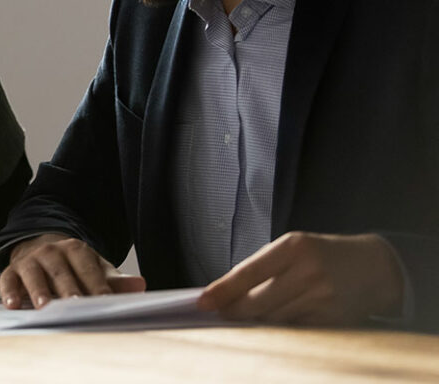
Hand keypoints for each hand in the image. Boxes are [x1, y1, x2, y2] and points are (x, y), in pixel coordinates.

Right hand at [0, 233, 145, 308]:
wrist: (41, 249)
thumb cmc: (73, 266)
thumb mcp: (94, 268)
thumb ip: (114, 281)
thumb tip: (140, 285)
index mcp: (76, 249)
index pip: (88, 269)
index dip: (96, 286)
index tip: (104, 302)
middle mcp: (51, 251)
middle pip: (61, 272)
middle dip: (67, 289)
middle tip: (75, 305)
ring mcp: (30, 260)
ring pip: (34, 274)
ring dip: (39, 290)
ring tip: (44, 306)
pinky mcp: (12, 270)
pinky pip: (8, 280)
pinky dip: (9, 292)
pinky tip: (13, 305)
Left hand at [198, 232, 404, 324]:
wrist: (375, 267)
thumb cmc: (324, 255)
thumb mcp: (293, 248)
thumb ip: (262, 267)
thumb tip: (225, 292)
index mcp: (293, 247)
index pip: (247, 273)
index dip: (222, 291)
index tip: (202, 302)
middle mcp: (308, 272)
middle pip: (258, 302)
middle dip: (235, 312)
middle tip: (220, 315)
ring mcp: (323, 298)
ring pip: (274, 320)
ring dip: (255, 322)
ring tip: (244, 319)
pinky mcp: (333, 320)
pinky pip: (295, 331)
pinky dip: (280, 330)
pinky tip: (274, 325)